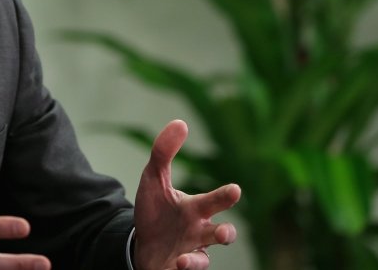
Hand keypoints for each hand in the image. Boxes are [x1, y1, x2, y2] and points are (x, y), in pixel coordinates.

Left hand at [133, 120, 240, 269]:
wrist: (142, 243)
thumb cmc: (156, 210)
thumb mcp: (154, 179)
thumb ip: (164, 152)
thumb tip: (180, 122)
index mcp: (196, 209)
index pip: (214, 201)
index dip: (224, 196)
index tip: (235, 190)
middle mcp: (198, 232)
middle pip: (219, 234)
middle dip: (225, 233)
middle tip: (225, 232)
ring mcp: (190, 253)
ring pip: (203, 260)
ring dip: (197, 261)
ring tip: (185, 260)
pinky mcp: (177, 269)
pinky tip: (176, 265)